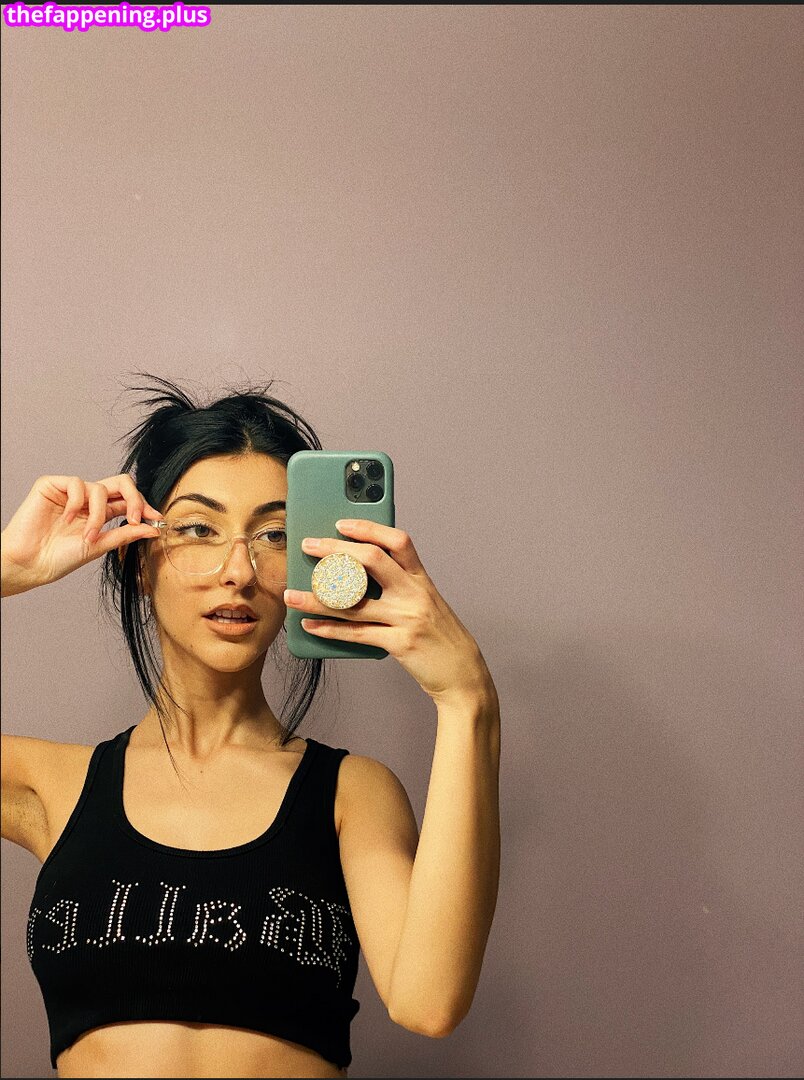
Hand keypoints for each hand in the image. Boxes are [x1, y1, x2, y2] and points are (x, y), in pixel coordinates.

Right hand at [1, 474, 162, 595]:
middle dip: (134, 498)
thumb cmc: (60, 558)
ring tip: (86, 536)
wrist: (30, 564)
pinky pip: (77, 484)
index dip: (144, 506)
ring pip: (100, 488)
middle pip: (121, 483)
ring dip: (98, 515)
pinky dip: (77, 504)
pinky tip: (65, 519)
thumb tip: (154, 529)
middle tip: (136, 517)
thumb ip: (125, 534)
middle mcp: (87, 500)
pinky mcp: (51, 485)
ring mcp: (70, 492)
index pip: (128, 500)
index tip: (156, 519)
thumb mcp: (99, 546)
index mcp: (99, 513)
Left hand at [283, 520, 493, 702]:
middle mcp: (415, 593)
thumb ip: (398, 586)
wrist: (463, 673)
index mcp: (422, 579)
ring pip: (353, 602)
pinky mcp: (400, 644)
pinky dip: (328, 629)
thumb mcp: (425, 603)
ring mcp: (408, 618)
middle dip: (335, 550)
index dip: (368, 528)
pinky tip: (309, 626)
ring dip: (317, 597)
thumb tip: (352, 576)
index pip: (398, 541)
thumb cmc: (439, 636)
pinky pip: (356, 633)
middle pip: (371, 560)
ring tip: (291, 595)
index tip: (342, 523)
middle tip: (308, 546)